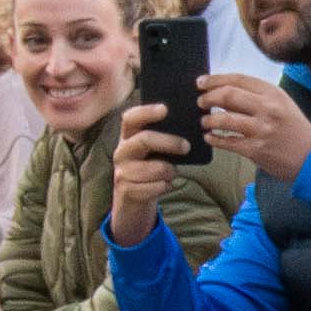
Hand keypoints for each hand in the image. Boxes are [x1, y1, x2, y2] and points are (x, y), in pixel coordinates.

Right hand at [104, 102, 194, 244]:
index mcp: (128, 137)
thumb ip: (162, 138)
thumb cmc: (148, 170)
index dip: (147, 111)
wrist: (132, 202)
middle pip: (144, 139)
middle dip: (169, 142)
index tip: (165, 109)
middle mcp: (122, 151)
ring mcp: (122, 171)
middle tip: (186, 147)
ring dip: (171, 171)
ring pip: (156, 168)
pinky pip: (157, 187)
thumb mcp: (151, 152)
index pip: (130, 118)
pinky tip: (164, 186)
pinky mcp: (127, 190)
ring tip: (171, 173)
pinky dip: (166, 186)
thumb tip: (188, 130)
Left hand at [196, 66, 310, 190]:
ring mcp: (261, 130)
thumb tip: (223, 91)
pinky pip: (227, 142)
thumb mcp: (282, 104)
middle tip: (201, 102)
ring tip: (205, 122)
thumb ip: (257, 96)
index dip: (215, 79)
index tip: (201, 83)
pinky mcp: (256, 150)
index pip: (238, 79)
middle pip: (228, 96)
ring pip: (224, 119)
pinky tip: (210, 137)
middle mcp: (267, 109)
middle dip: (208, 98)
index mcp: (273, 93)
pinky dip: (214, 139)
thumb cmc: (294, 129)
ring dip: (208, 120)